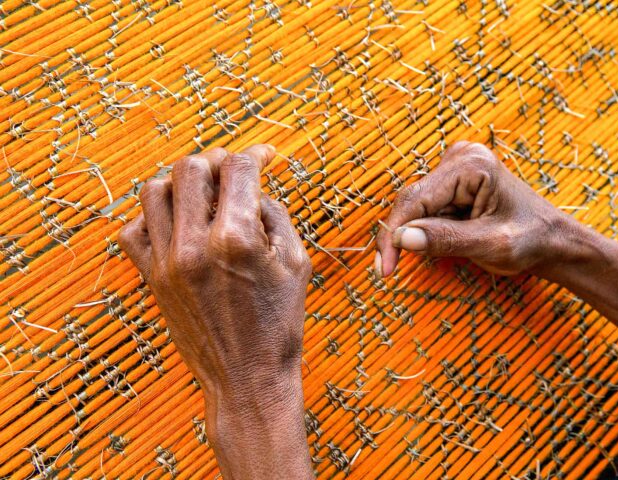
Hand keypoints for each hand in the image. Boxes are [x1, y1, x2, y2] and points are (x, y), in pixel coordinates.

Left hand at [119, 145, 313, 479]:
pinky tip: (177, 223)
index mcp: (238, 239)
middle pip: (190, 168)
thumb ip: (274, 213)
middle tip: (233, 172)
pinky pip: (133, 228)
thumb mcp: (296, 263)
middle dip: (216, 160)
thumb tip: (254, 186)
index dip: (256, 153)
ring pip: (154, 190)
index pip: (238, 168)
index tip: (265, 156)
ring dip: (181, 183)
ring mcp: (166, 262)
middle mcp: (194, 245)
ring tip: (202, 194)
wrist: (248, 379)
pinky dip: (152, 216)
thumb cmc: (280, 323)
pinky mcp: (150, 280)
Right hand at [376, 141, 583, 276]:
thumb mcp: (490, 245)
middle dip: (404, 236)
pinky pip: (427, 208)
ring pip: (417, 207)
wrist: (552, 240)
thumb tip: (402, 239)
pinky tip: (454, 240)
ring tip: (456, 250)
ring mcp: (456, 167)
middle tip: (395, 270)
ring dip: (421, 235)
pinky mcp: (454, 181)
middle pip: (412, 201)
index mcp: (471, 165)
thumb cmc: (531, 241)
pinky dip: (429, 231)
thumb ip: (446, 240)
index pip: (415, 199)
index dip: (393, 234)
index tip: (384, 268)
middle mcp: (460, 158)